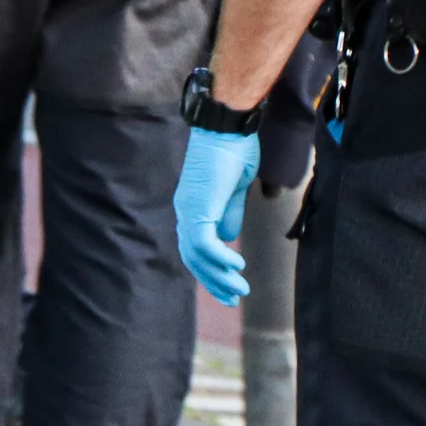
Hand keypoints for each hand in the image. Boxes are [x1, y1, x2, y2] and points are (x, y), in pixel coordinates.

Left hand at [172, 127, 261, 306]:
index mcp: (193, 206)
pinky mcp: (199, 208)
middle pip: (193, 257)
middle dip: (214, 281)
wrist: (229, 126)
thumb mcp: (235, 189)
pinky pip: (206, 245)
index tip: (230, 285)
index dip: (211, 269)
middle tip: (233, 299)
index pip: (196, 248)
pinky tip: (237, 267)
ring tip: (239, 290)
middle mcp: (185, 210)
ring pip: (198, 256)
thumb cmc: (235, 149)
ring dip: (220, 276)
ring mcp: (189, 210)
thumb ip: (229, 213)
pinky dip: (221, 259)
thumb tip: (228, 236)